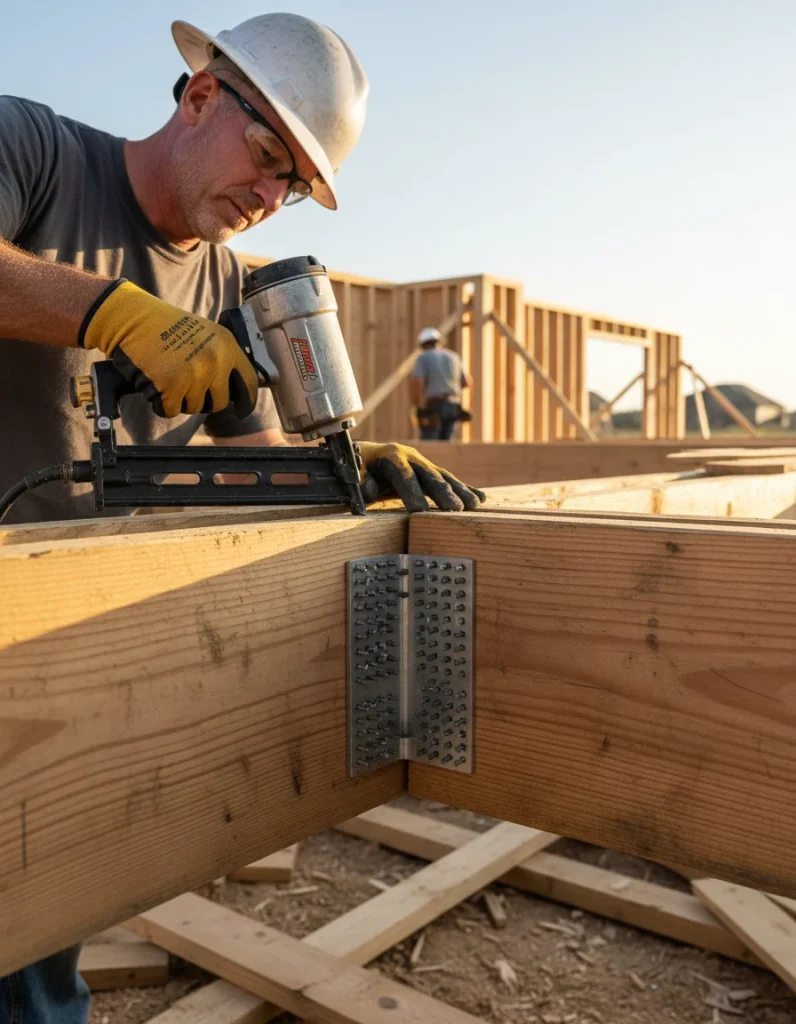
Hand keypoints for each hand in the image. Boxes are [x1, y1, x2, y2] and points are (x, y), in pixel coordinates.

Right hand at [80, 280, 258, 417]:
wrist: (131, 319)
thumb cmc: (164, 326)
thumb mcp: (204, 334)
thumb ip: (221, 358)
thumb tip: (233, 387)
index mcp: (227, 346)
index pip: (249, 382)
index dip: (247, 401)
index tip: (243, 410)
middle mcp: (215, 361)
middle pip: (219, 402)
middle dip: (204, 401)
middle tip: (188, 388)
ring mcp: (195, 375)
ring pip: (194, 408)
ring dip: (180, 400)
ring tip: (168, 378)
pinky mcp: (172, 386)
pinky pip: (170, 410)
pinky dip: (161, 404)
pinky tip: (155, 385)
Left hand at [358, 441, 485, 511]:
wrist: (370, 455)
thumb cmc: (361, 468)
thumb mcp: (356, 472)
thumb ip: (360, 481)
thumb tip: (369, 489)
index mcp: (392, 456)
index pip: (403, 475)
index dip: (411, 492)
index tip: (419, 511)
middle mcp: (413, 458)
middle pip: (430, 476)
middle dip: (443, 493)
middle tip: (455, 509)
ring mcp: (425, 465)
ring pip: (445, 478)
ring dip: (461, 492)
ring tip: (474, 506)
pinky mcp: (433, 472)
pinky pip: (451, 481)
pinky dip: (467, 489)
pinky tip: (481, 500)